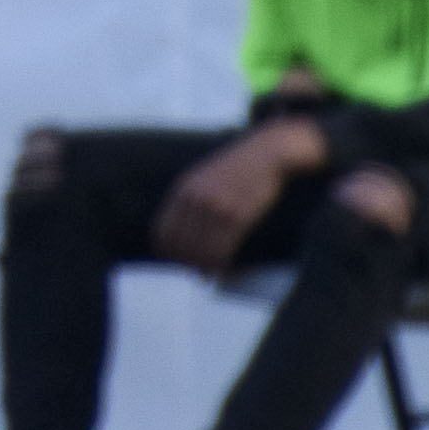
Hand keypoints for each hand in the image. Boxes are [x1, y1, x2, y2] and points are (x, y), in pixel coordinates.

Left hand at [150, 120, 313, 275]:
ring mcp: (217, 208)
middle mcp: (196, 199)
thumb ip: (188, 200)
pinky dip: (219, 264)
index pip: (162, 231)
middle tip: (193, 272)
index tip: (172, 260)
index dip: (165, 251)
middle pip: (181, 245)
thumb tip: (181, 233)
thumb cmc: (235, 168)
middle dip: (185, 262)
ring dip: (203, 268)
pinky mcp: (239, 216)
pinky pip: (222, 250)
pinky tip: (221, 269)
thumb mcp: (202, 176)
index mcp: (183, 189)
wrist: (266, 154)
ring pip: (201, 251)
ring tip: (206, 275)